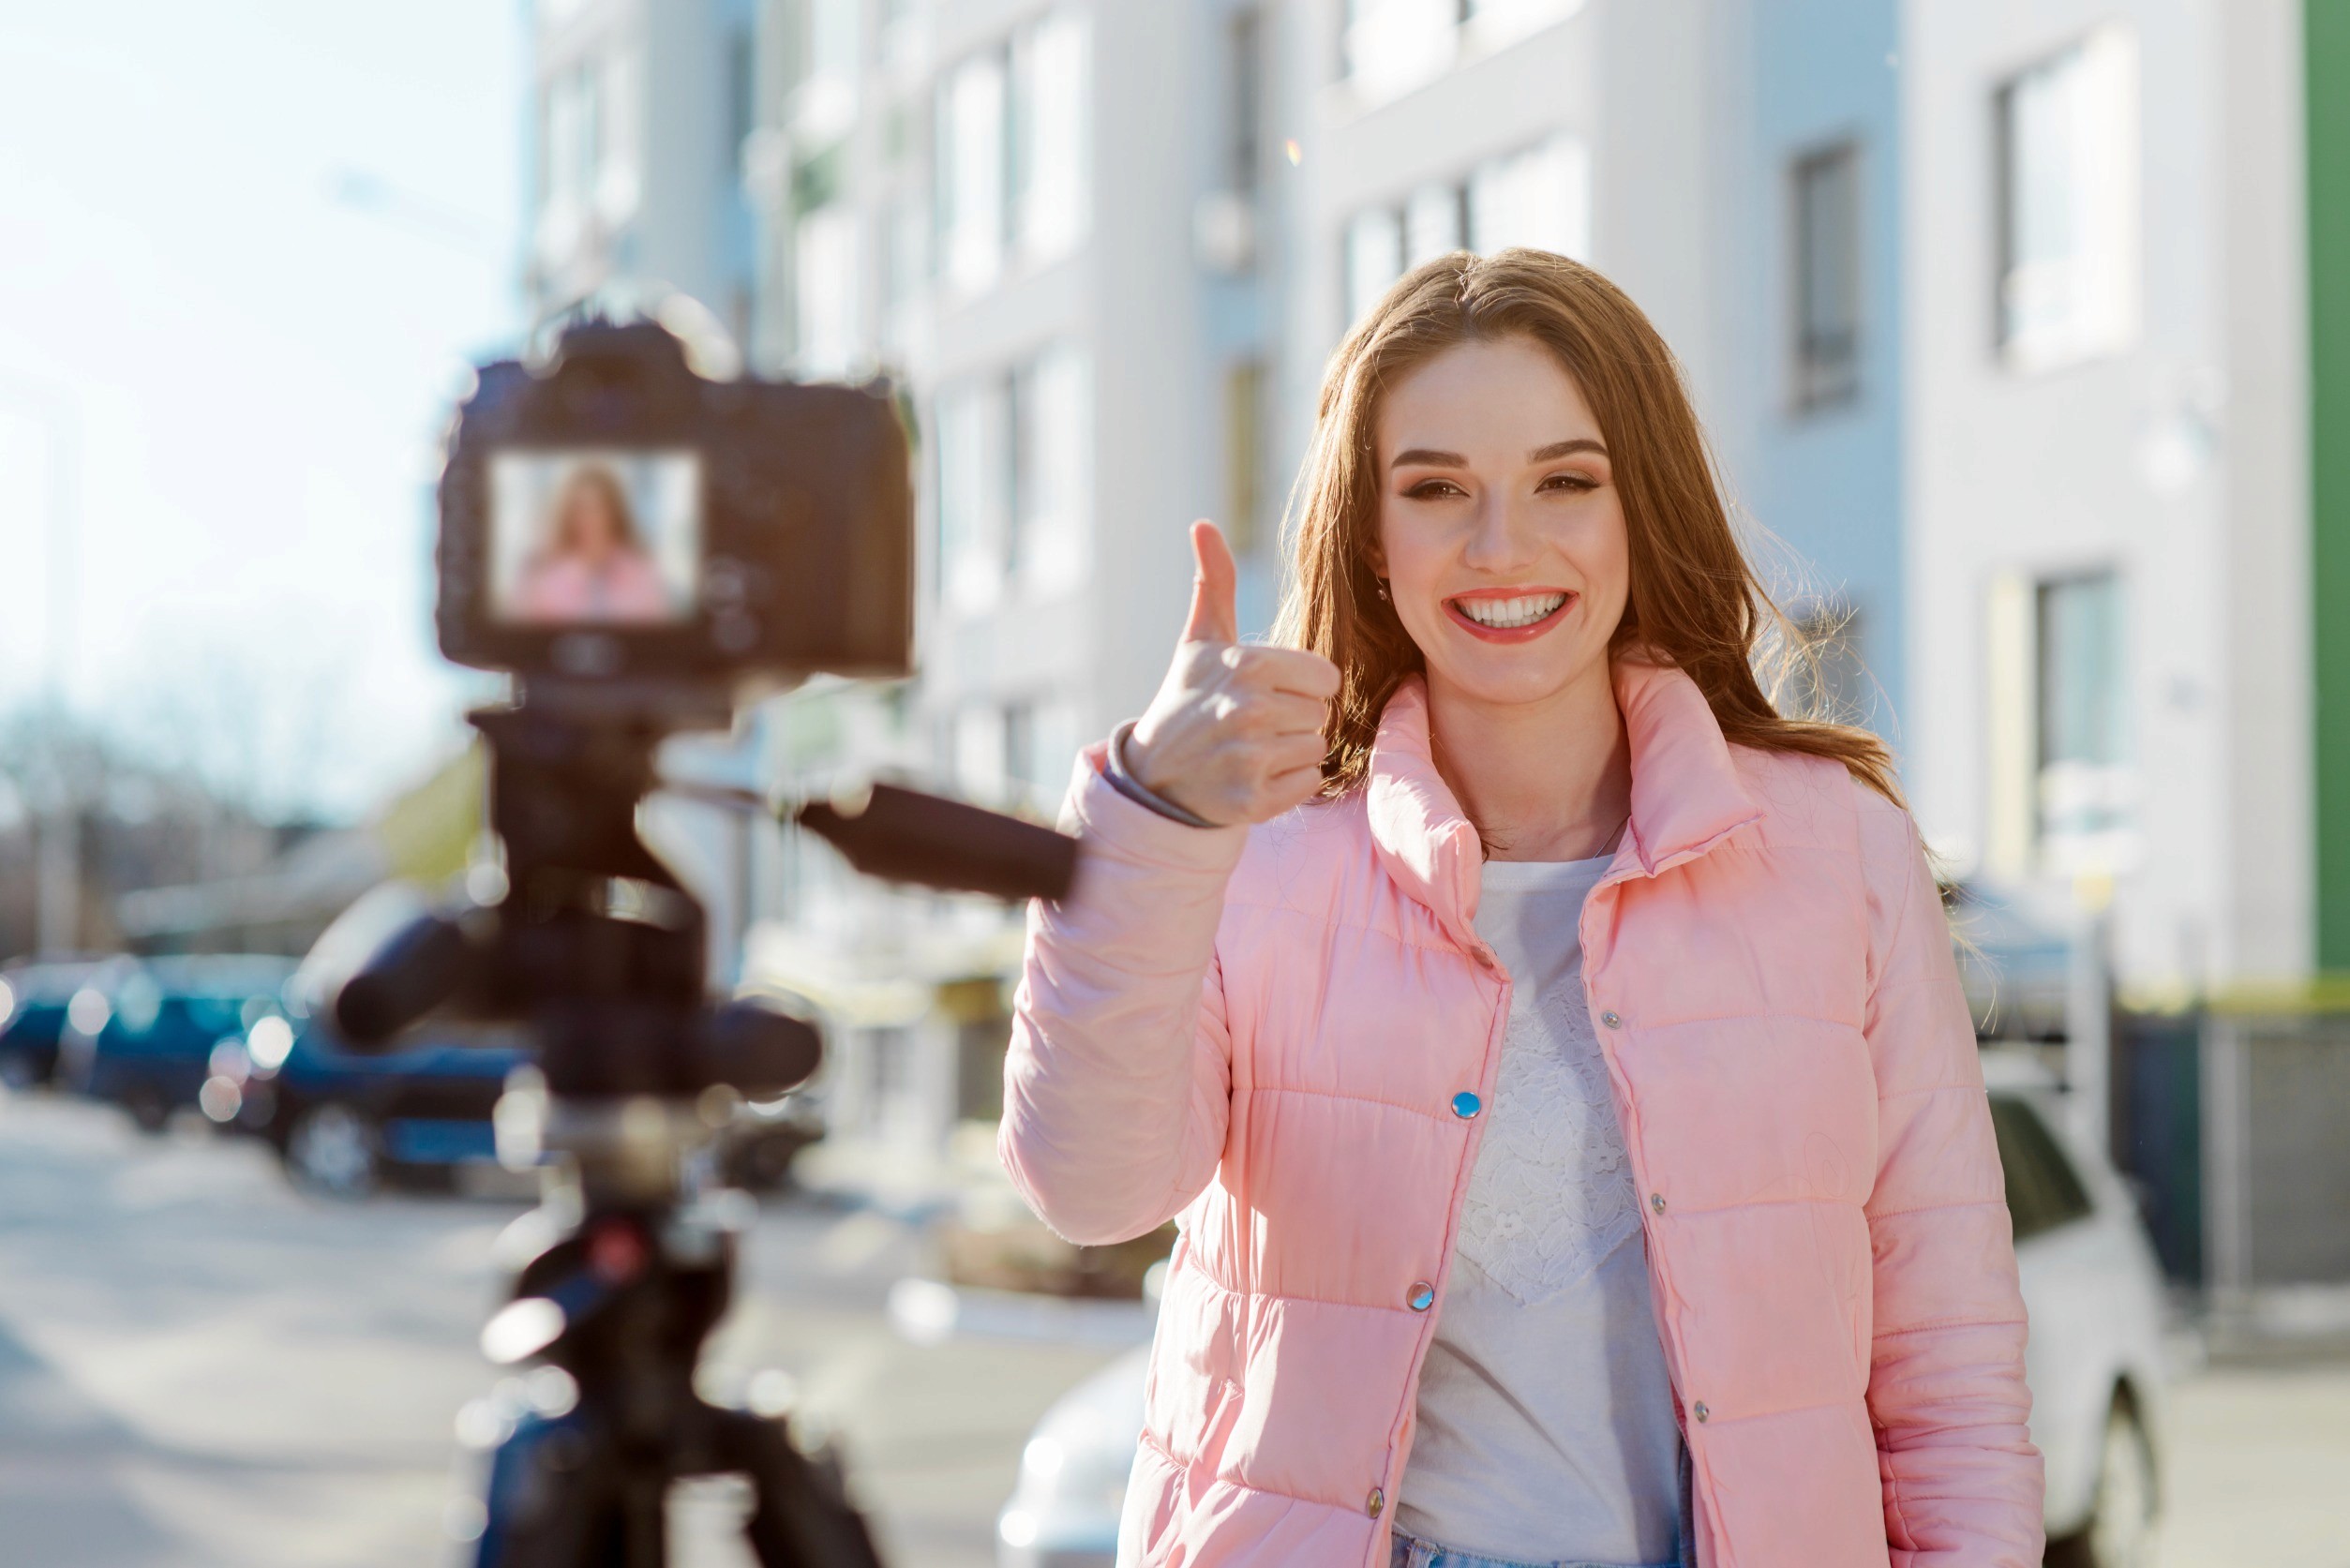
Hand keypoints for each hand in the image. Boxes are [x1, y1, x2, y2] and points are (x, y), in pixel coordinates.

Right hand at [1125, 521, 1339, 826]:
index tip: (1268, 690)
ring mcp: (1249, 759)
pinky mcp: (1253, 801)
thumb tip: (1203, 524)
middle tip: (1253, 722)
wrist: (1155, 776)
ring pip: (1318, 746)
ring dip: (1293, 750)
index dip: (1302, 684)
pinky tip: (1254, 775)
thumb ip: (1215, 582)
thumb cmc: (1187, 699)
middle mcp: (1247, 711)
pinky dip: (1290, 783)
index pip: (1323, 676)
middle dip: (1295, 716)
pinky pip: (1310, 782)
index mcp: (1245, 665)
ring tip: (1252, 747)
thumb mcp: (1200, 641)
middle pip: (1321, 711)